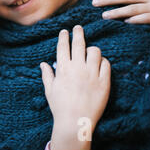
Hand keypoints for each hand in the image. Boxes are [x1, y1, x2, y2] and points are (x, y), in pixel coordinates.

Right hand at [40, 25, 110, 149]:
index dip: (64, 36)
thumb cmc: (60, 106)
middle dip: (78, 33)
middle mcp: (77, 68)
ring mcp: (92, 74)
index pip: (63, 46)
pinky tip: (99, 63)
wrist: (75, 121)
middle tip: (78, 28)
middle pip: (79, 44)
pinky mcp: (103, 82)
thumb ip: (47, 74)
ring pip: (95, 52)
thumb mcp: (49, 90)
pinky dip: (103, 61)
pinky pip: (106, 64)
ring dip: (92, 49)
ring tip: (90, 50)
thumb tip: (43, 64)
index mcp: (63, 69)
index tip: (64, 31)